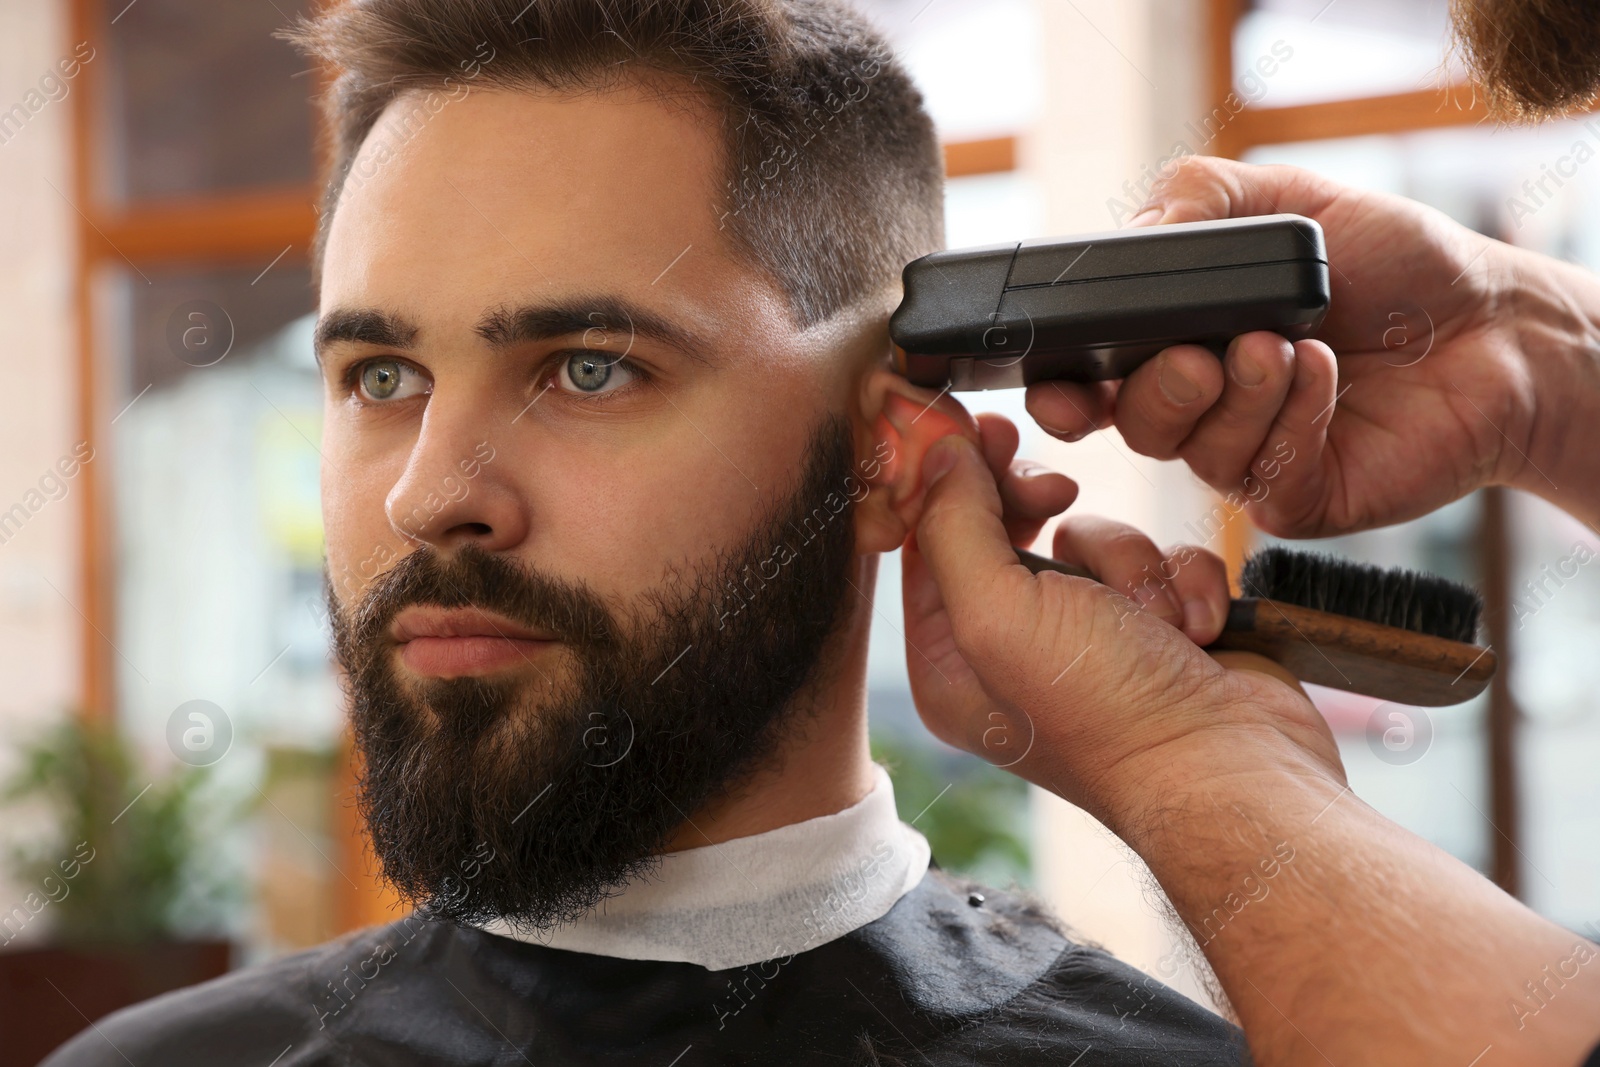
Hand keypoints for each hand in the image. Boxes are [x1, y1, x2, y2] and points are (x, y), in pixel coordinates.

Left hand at [900, 426, 1339, 819]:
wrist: (1237, 769)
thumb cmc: (1110, 709)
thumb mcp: (1001, 613)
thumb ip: (954, 527)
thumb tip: (939, 456)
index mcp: (951, 662)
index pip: (926, 545)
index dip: (951, 482)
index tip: (983, 431)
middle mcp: (1014, 651)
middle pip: (1006, 528)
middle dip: (1044, 512)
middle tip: (1058, 493)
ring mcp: (1091, 640)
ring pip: (1091, 536)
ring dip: (1128, 562)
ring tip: (1152, 618)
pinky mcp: (1159, 630)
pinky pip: (1158, 559)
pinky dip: (1182, 583)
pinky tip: (1197, 632)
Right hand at [1024, 155, 1595, 536]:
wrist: (1494, 325)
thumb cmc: (1394, 264)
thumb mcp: (1286, 201)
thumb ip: (1196, 198)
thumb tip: (1132, 231)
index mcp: (1176, 341)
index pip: (1088, 381)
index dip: (1061, 393)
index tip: (1064, 391)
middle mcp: (1201, 407)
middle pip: (1129, 423)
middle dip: (1155, 390)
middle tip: (1200, 355)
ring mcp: (1244, 458)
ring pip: (1191, 452)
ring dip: (1237, 395)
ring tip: (1288, 346)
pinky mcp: (1295, 498)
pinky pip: (1259, 477)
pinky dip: (1290, 420)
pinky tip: (1327, 376)